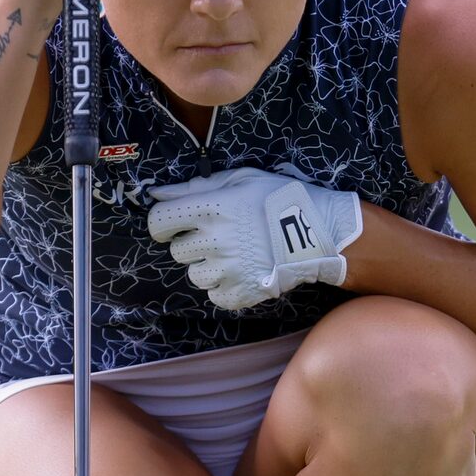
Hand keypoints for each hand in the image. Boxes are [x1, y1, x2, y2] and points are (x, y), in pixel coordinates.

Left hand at [145, 167, 366, 308]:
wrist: (320, 231)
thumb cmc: (279, 199)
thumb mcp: (240, 180)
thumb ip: (194, 187)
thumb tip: (155, 192)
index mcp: (212, 208)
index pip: (159, 221)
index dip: (162, 223)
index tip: (173, 224)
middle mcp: (215, 240)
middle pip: (177, 251)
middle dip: (191, 244)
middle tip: (216, 237)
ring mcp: (229, 269)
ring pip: (195, 275)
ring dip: (207, 267)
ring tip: (230, 256)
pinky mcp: (243, 292)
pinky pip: (215, 295)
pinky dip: (223, 287)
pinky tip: (239, 273)